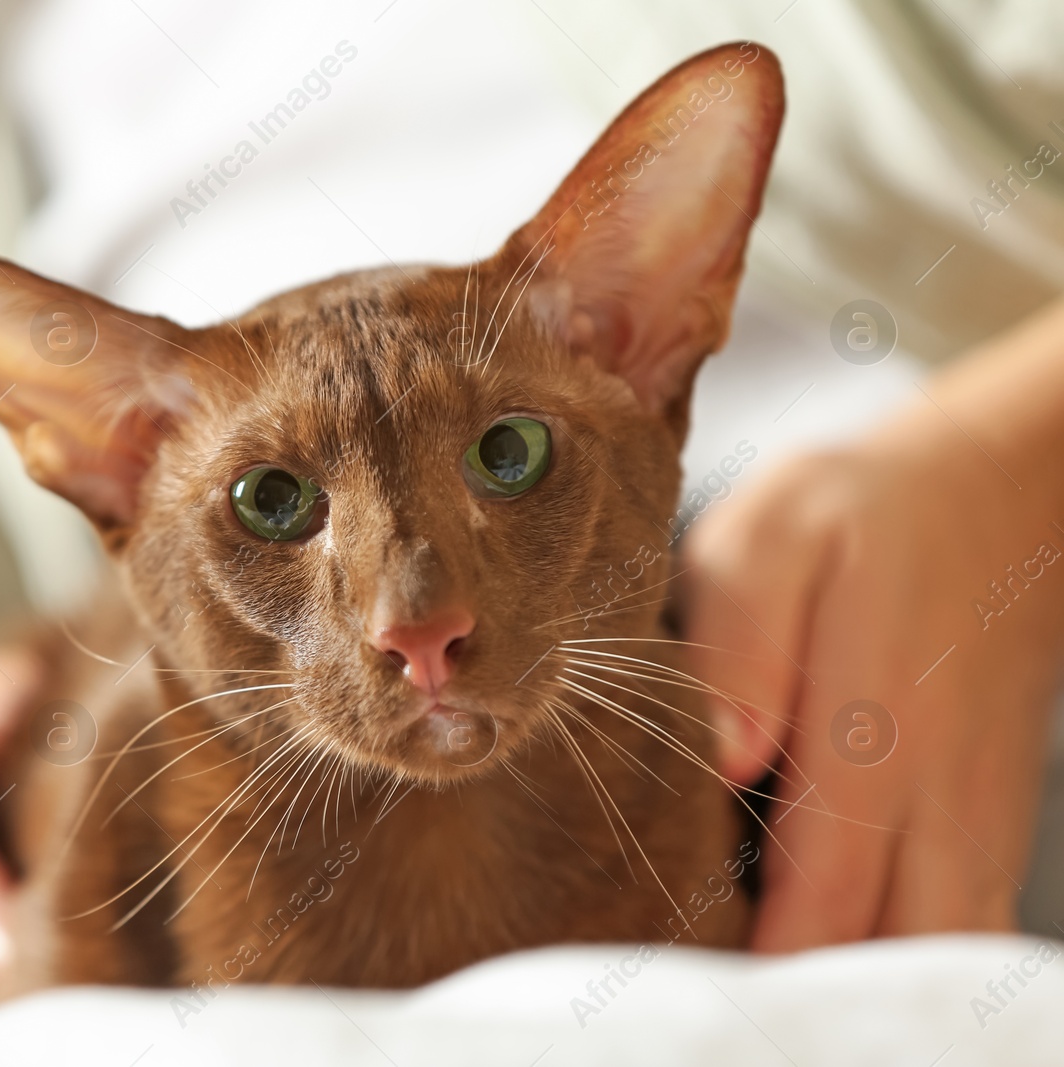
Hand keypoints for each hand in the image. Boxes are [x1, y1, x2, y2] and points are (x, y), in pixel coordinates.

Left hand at [683, 400, 1063, 950]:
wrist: (1002, 494)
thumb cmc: (863, 512)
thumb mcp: (775, 532)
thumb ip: (742, 640)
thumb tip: (725, 758)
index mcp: (875, 724)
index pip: (823, 890)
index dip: (762, 961)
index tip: (692, 986)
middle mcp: (942, 791)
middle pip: (887, 948)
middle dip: (805, 992)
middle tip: (718, 995)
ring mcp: (978, 814)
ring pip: (936, 947)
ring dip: (860, 979)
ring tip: (768, 986)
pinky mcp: (989, 819)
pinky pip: (966, 922)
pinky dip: (906, 955)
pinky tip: (837, 956)